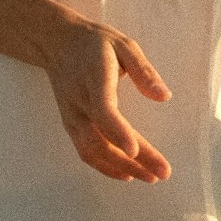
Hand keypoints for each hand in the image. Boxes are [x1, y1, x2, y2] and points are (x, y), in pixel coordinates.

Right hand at [48, 23, 171, 184]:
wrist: (56, 43)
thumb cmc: (96, 43)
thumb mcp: (124, 45)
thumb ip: (144, 71)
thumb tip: (164, 96)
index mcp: (94, 78)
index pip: (102, 110)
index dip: (117, 132)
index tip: (134, 150)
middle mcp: (79, 102)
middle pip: (101, 139)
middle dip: (132, 160)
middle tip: (162, 173)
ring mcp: (72, 116)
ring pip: (93, 151)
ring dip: (121, 168)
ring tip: (151, 176)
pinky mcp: (70, 125)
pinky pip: (86, 151)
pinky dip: (105, 167)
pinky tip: (127, 173)